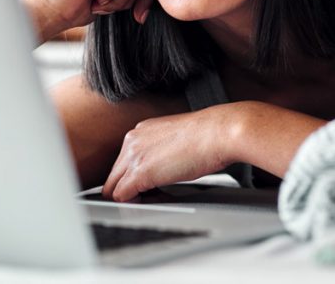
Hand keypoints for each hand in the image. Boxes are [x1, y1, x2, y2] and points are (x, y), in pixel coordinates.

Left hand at [101, 104, 247, 201]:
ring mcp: (133, 156)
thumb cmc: (211, 135)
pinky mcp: (140, 173)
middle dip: (130, 188)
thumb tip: (164, 167)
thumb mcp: (179, 138)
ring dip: (132, 198)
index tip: (153, 185)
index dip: (136, 177)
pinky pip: (121, 197)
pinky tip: (156, 201)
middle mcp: (133, 140)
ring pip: (114, 188)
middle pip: (115, 175)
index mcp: (142, 130)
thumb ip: (163, 150)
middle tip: (154, 196)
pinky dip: (134, 204)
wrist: (221, 132)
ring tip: (157, 198)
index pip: (124, 161)